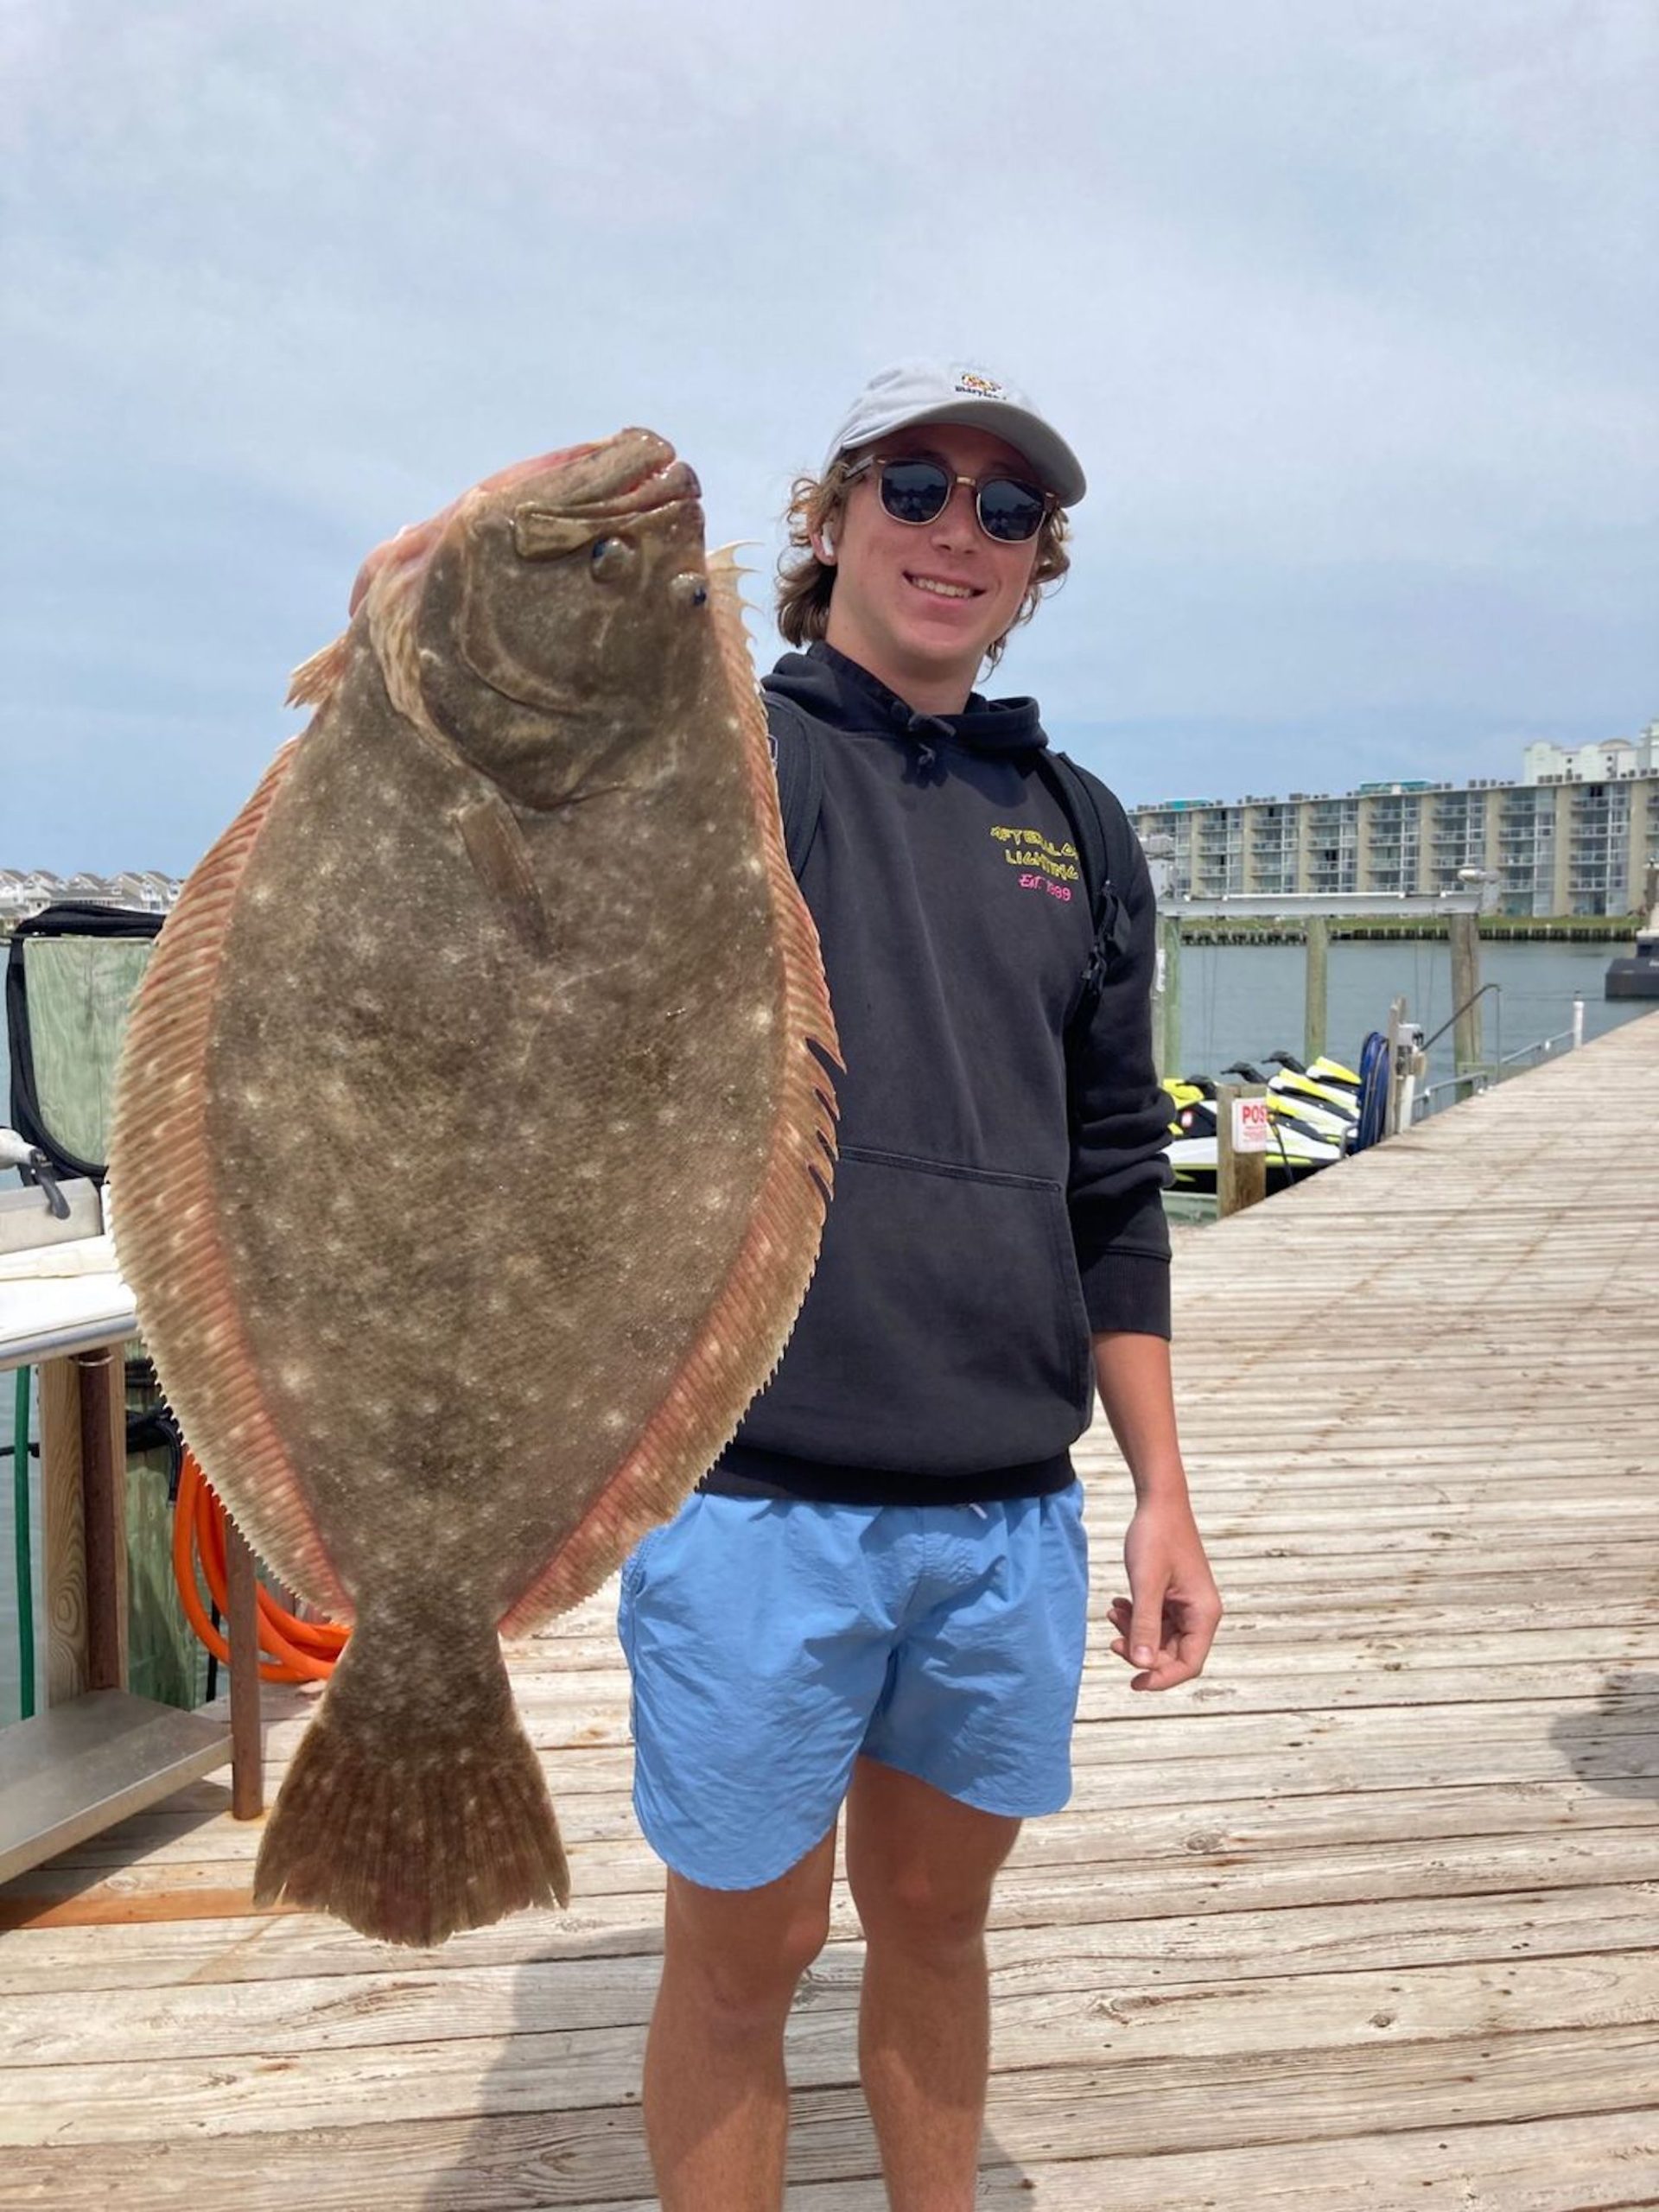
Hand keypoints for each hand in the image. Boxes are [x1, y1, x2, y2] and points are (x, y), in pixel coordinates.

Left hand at [1107, 1498, 1221, 1691]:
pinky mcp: (1174, 1596)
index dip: (1162, 1678)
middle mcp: (1200, 1613)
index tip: (1134, 1682)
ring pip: (1161, 1639)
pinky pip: (1156, 1621)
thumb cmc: (1156, 1537)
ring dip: (1135, 1633)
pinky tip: (1118, 1604)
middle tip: (1112, 1640)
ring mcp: (1187, 1605)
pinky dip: (1136, 1618)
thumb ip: (1144, 1625)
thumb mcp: (1145, 1583)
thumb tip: (1142, 1665)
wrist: (1158, 1502)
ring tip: (1113, 1612)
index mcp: (1204, 1614)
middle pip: (1173, 1655)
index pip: (1189, 1664)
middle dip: (1141, 1651)